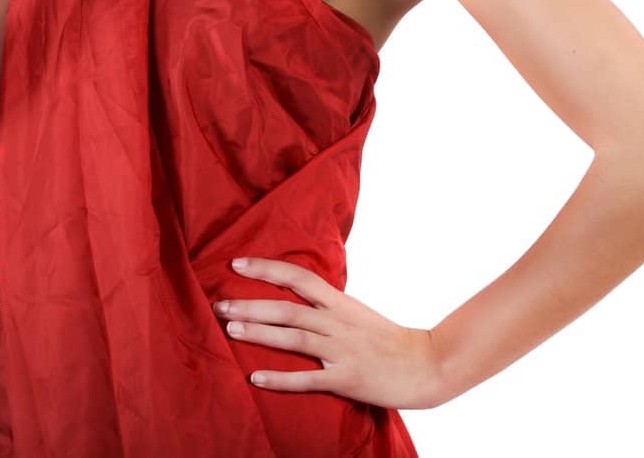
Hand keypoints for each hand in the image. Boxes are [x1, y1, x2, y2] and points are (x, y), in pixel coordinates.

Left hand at [215, 257, 444, 410]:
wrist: (425, 365)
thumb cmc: (387, 339)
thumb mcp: (355, 312)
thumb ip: (326, 304)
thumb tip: (292, 293)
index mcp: (339, 303)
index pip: (298, 278)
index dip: (266, 269)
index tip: (236, 264)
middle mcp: (337, 323)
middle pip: (288, 308)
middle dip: (250, 305)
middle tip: (218, 304)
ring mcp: (341, 351)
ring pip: (293, 338)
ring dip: (259, 333)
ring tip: (230, 328)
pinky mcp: (346, 379)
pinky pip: (307, 379)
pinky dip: (280, 378)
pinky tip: (256, 377)